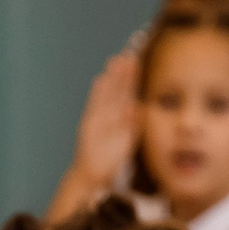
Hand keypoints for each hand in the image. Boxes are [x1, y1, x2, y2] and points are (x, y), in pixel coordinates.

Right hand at [71, 51, 140, 187]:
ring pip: (107, 93)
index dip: (132, 78)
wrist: (93, 176)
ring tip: (116, 61)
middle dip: (123, 72)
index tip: (138, 62)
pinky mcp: (90, 124)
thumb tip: (137, 107)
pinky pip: (95, 106)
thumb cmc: (110, 160)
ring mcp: (98, 117)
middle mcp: (108, 114)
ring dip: (112, 77)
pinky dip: (98, 93)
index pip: (127, 93)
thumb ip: (133, 123)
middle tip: (129, 53)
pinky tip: (102, 80)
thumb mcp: (127, 140)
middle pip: (117, 89)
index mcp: (119, 117)